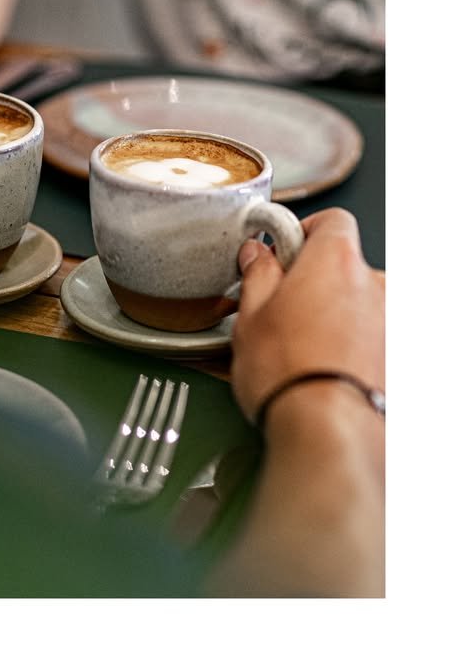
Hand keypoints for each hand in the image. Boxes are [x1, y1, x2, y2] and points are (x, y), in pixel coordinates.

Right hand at [231, 208, 384, 422]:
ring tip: (303, 348)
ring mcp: (394, 321)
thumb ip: (258, 275)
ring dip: (336, 315)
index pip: (331, 220)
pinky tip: (325, 368)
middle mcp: (376, 284)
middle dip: (315, 281)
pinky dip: (353, 344)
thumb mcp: (251, 317)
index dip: (302, 231)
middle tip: (281, 308)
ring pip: (360, 304)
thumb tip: (258, 256)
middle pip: (345, 265)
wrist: (329, 433)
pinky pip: (373, 336)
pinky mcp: (401, 355)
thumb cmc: (291, 377)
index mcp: (337, 261)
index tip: (281, 251)